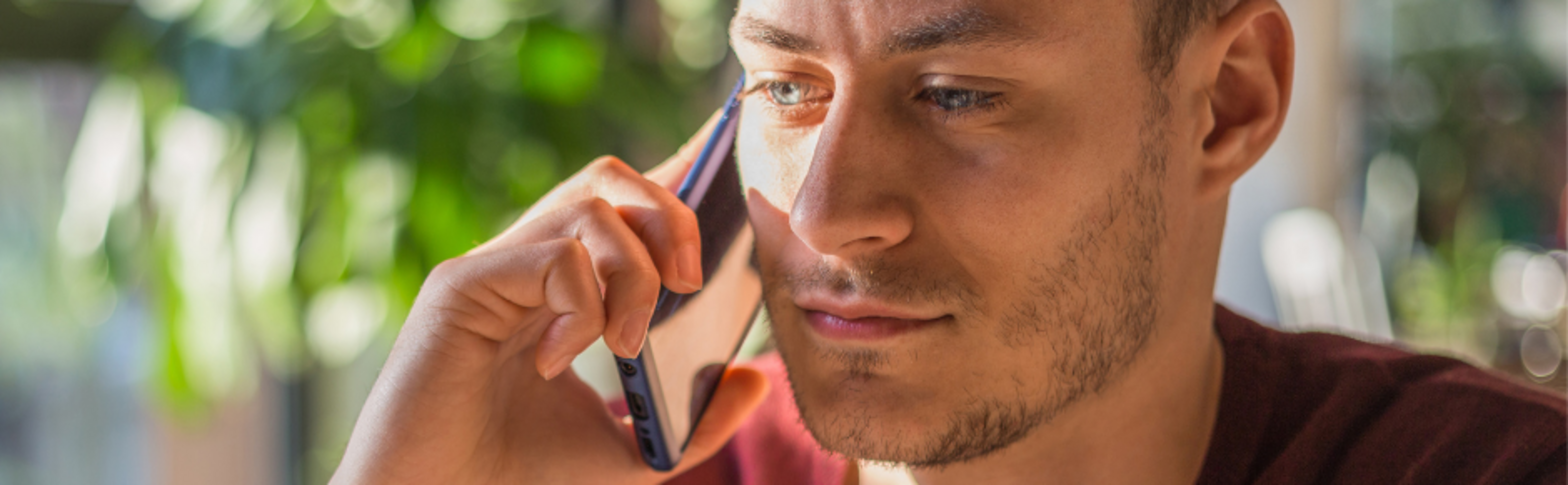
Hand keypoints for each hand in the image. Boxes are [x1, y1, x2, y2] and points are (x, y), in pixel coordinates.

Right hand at [331, 112, 769, 483]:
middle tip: (691, 283)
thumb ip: (696, 420)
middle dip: (671, 214)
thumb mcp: (635, 452)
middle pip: (609, 178)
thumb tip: (755, 379)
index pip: (626, 205)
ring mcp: (494, 268)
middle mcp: (529, 263)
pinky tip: (556, 361)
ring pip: (589, 205)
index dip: (678, 189)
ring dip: (634, 273)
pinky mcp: (460, 286)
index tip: (725, 211)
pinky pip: (553, 255)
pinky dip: (582, 306)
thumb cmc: (522, 474)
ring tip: (626, 346)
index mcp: (566, 286)